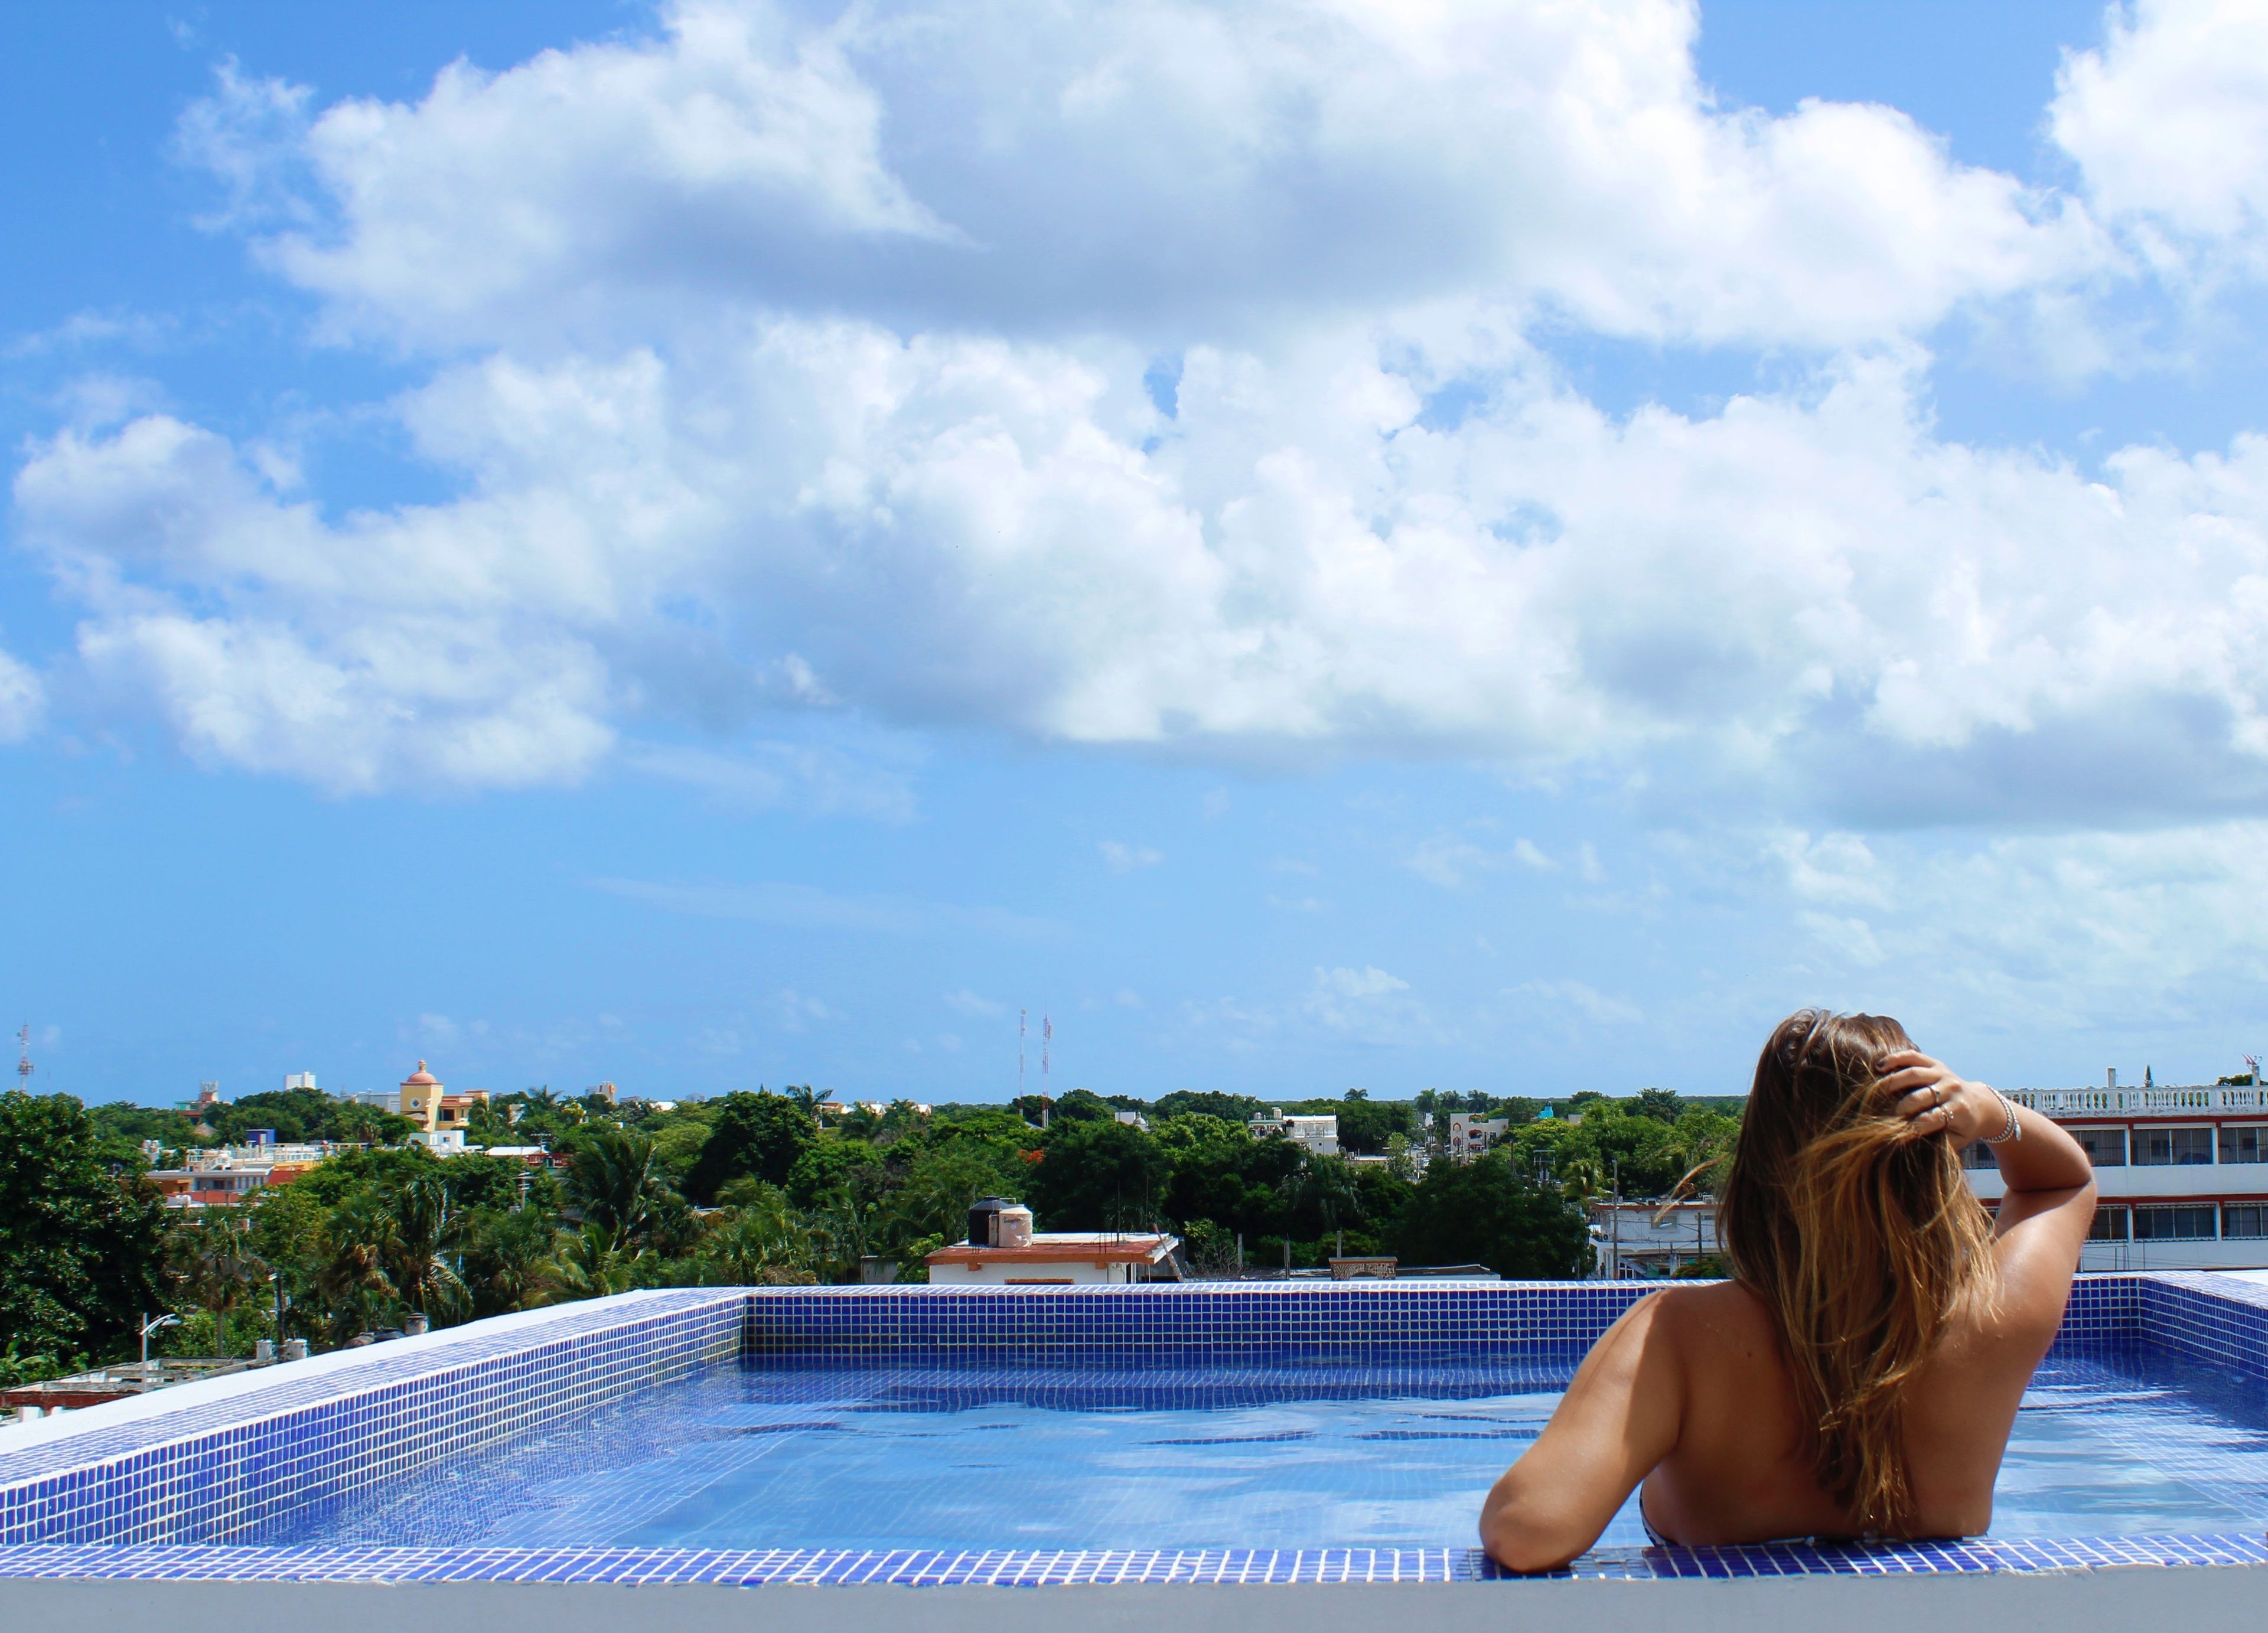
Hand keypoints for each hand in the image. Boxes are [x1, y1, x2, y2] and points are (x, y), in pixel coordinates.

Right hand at [1875, 1049, 1996, 1143]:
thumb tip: (1914, 1146)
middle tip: (1886, 1117)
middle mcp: (1952, 1088)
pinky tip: (1880, 1067)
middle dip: (1900, 1108)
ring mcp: (1943, 1073)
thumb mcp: (1959, 1139)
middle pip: (1920, 1097)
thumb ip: (1941, 1143)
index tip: (1896, 1136)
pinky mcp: (1935, 1063)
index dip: (1912, 1127)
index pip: (1930, 1118)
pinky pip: (1913, 1057)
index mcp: (1960, 1109)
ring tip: (1877, 1091)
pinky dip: (1895, 1059)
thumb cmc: (1964, 1126)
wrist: (1980, 1104)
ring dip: (1892, 1083)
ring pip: (1913, 1074)